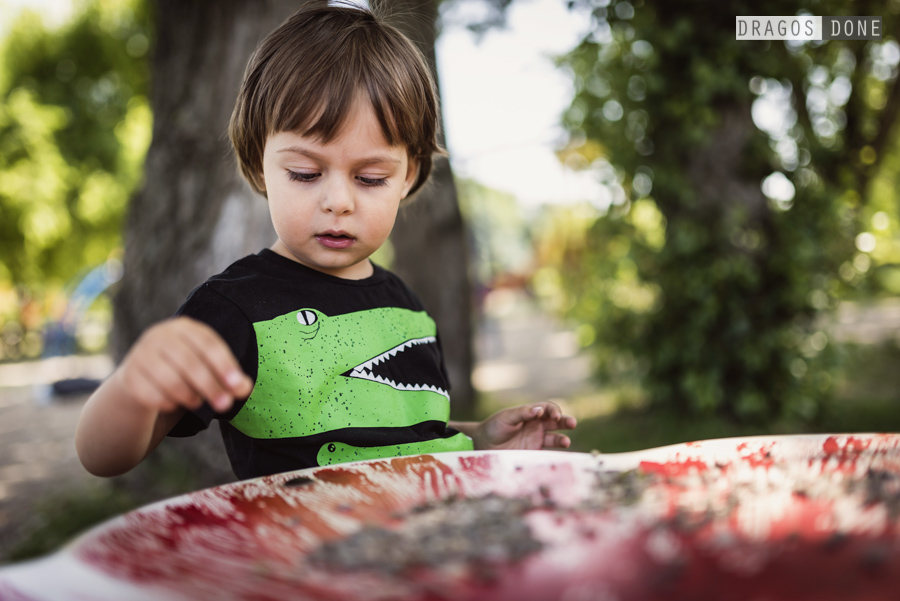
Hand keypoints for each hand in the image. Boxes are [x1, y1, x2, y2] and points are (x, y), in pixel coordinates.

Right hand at [114, 317, 252, 413]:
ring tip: (197, 402)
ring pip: (170, 379)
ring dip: (189, 395)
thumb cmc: (185, 368)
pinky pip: (151, 394)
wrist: (141, 374)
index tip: (237, 385)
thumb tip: (245, 388)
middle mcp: (160, 335)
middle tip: (225, 405)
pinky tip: (174, 404)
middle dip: (210, 386)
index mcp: (185, 327)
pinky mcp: (129, 375)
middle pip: (189, 362)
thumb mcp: (209, 367)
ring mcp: (141, 354)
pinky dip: (168, 403)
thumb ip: (230, 378)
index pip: (208, 344)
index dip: (225, 365)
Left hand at [473, 402, 576, 450]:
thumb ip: (522, 413)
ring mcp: (536, 438)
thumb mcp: (506, 417)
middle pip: (556, 421)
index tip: (553, 415)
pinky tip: (558, 452)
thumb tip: (539, 410)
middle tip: (572, 423)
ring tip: (566, 442)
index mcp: (530, 413)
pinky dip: (555, 451)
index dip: (553, 410)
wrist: (484, 445)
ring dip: (562, 438)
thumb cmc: (494, 427)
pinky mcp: (534, 451)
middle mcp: (536, 424)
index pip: (547, 408)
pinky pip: (548, 451)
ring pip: (555, 436)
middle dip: (565, 421)